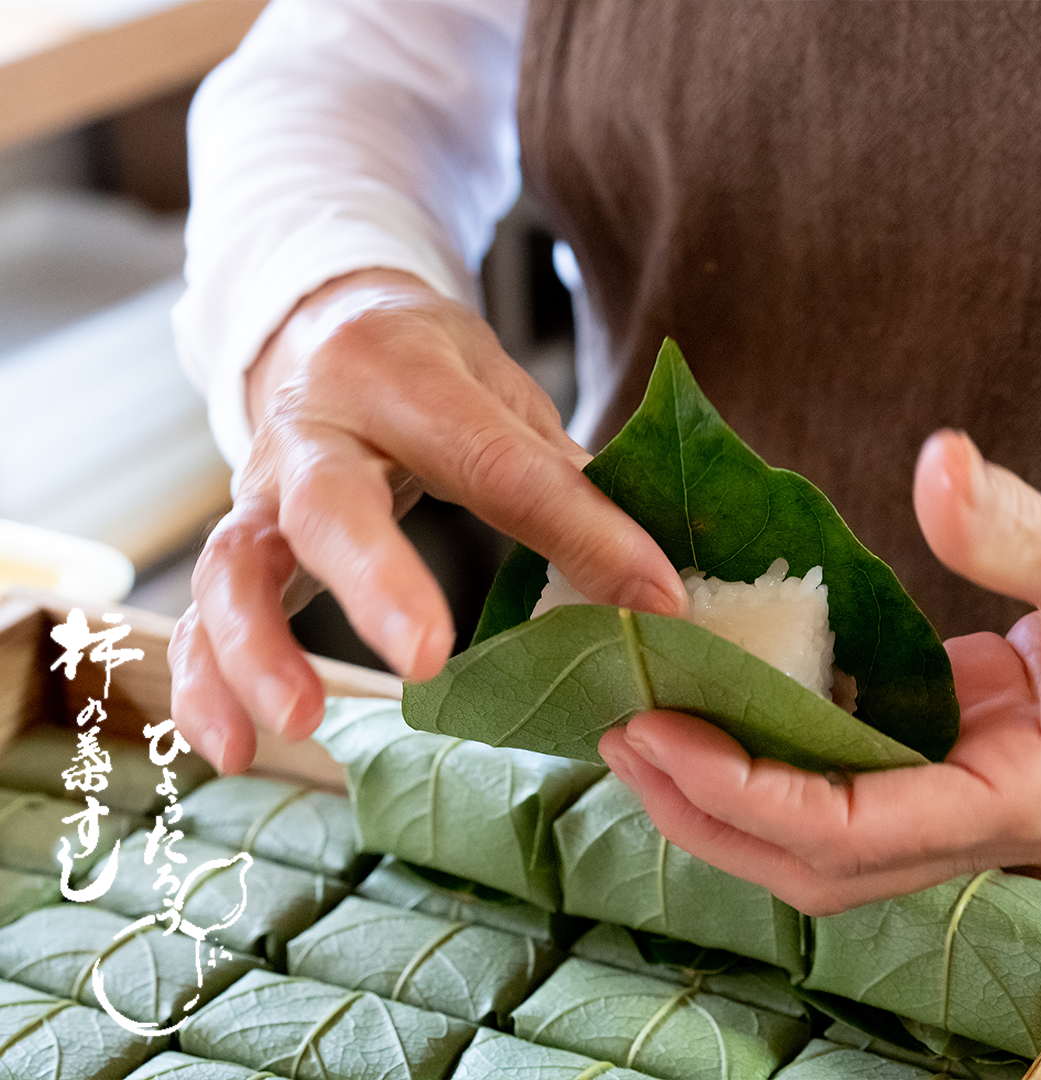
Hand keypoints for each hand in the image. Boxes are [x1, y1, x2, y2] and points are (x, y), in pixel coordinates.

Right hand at [169, 269, 685, 772]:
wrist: (327, 328)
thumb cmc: (429, 366)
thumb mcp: (500, 390)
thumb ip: (554, 471)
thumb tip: (647, 573)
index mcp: (403, 376)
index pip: (498, 461)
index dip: (581, 531)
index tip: (653, 597)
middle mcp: (316, 427)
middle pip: (330, 502)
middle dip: (377, 580)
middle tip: (425, 659)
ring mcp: (263, 486)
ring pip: (235, 564)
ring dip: (257, 649)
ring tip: (300, 724)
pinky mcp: (240, 536)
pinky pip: (204, 611)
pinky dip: (206, 681)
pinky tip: (233, 749)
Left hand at [600, 430, 1040, 913]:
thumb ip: (1022, 534)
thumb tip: (940, 467)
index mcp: (1011, 799)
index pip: (851, 831)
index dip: (745, 793)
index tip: (658, 730)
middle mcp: (963, 826)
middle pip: (811, 864)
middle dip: (705, 814)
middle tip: (622, 738)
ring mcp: (937, 804)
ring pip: (808, 844)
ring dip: (716, 803)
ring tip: (636, 736)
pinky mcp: (916, 771)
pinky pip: (820, 794)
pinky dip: (751, 768)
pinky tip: (702, 713)